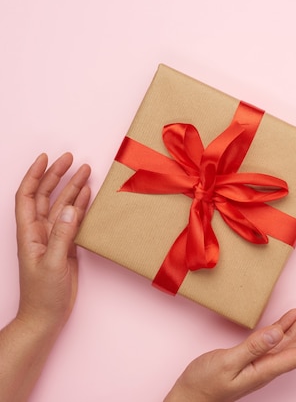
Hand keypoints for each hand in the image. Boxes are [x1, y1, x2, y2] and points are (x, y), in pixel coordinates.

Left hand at [15, 152, 90, 331]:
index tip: (46, 158)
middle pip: (45, 196)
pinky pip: (73, 220)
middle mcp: (39, 232)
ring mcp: (53, 238)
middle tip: (71, 159)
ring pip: (61, 205)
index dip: (35, 176)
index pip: (28, 196)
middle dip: (56, 175)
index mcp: (29, 234)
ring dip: (72, 188)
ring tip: (86, 171)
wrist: (45, 316)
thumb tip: (70, 209)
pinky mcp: (65, 246)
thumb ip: (61, 236)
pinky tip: (87, 195)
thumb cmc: (43, 295)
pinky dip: (80, 206)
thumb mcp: (52, 264)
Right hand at [165, 300, 295, 401]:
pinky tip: (293, 314)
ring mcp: (261, 361)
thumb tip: (277, 333)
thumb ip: (252, 347)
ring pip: (291, 340)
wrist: (189, 397)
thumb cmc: (204, 385)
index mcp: (266, 369)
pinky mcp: (252, 356)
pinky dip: (286, 325)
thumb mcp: (227, 363)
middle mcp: (268, 366)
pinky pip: (275, 339)